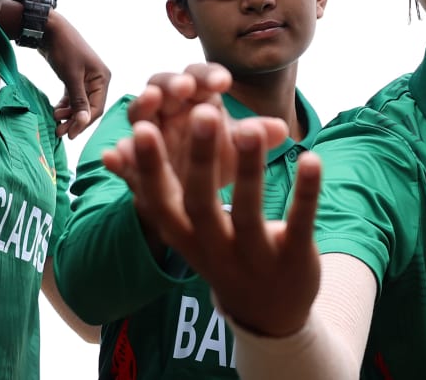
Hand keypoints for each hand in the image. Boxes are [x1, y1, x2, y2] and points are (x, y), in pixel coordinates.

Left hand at [39, 12, 108, 138]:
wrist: (49, 30)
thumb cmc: (63, 49)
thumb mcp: (71, 76)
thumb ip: (78, 100)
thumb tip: (83, 122)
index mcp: (103, 78)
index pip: (97, 108)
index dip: (83, 123)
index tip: (69, 135)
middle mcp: (98, 80)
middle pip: (89, 108)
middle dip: (75, 120)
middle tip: (59, 132)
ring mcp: (87, 79)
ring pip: (80, 104)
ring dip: (69, 114)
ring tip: (55, 121)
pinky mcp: (75, 78)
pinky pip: (73, 97)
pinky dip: (66, 105)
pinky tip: (56, 111)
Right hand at [103, 67, 318, 336]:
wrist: (268, 313)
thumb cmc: (220, 251)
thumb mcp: (187, 229)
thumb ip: (157, 189)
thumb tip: (113, 149)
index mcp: (185, 236)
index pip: (158, 202)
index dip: (147, 168)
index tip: (140, 127)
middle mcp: (214, 249)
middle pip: (200, 203)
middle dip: (199, 158)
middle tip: (200, 112)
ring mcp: (255, 257)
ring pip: (248, 212)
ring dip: (250, 168)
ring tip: (251, 127)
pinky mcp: (294, 259)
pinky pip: (300, 222)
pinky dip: (306, 191)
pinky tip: (311, 157)